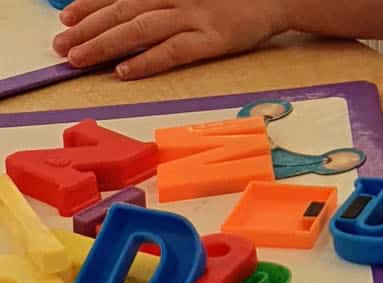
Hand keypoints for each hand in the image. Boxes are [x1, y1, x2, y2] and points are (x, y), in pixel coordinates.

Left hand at [53, 0, 289, 79]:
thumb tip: (130, 11)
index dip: (88, 5)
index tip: (65, 19)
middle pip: (121, 12)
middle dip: (88, 29)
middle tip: (62, 47)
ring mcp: (194, 16)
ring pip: (139, 29)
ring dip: (105, 44)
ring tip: (79, 59)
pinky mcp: (214, 39)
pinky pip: (173, 51)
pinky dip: (147, 61)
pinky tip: (124, 71)